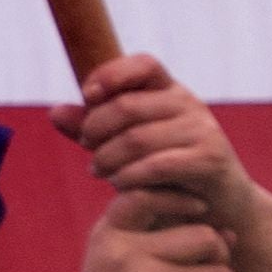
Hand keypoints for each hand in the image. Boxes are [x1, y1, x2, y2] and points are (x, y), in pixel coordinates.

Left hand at [55, 54, 266, 241]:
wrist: (216, 208)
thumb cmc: (165, 173)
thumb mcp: (125, 146)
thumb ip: (93, 128)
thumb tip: (55, 112)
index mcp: (170, 91)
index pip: (143, 64)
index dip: (111, 73)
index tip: (86, 94)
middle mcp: (190, 104)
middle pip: (129, 105)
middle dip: (97, 127)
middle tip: (85, 146)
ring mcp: (203, 130)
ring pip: (138, 138)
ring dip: (108, 157)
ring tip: (97, 171)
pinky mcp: (210, 159)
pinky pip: (158, 165)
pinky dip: (130, 176)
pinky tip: (119, 185)